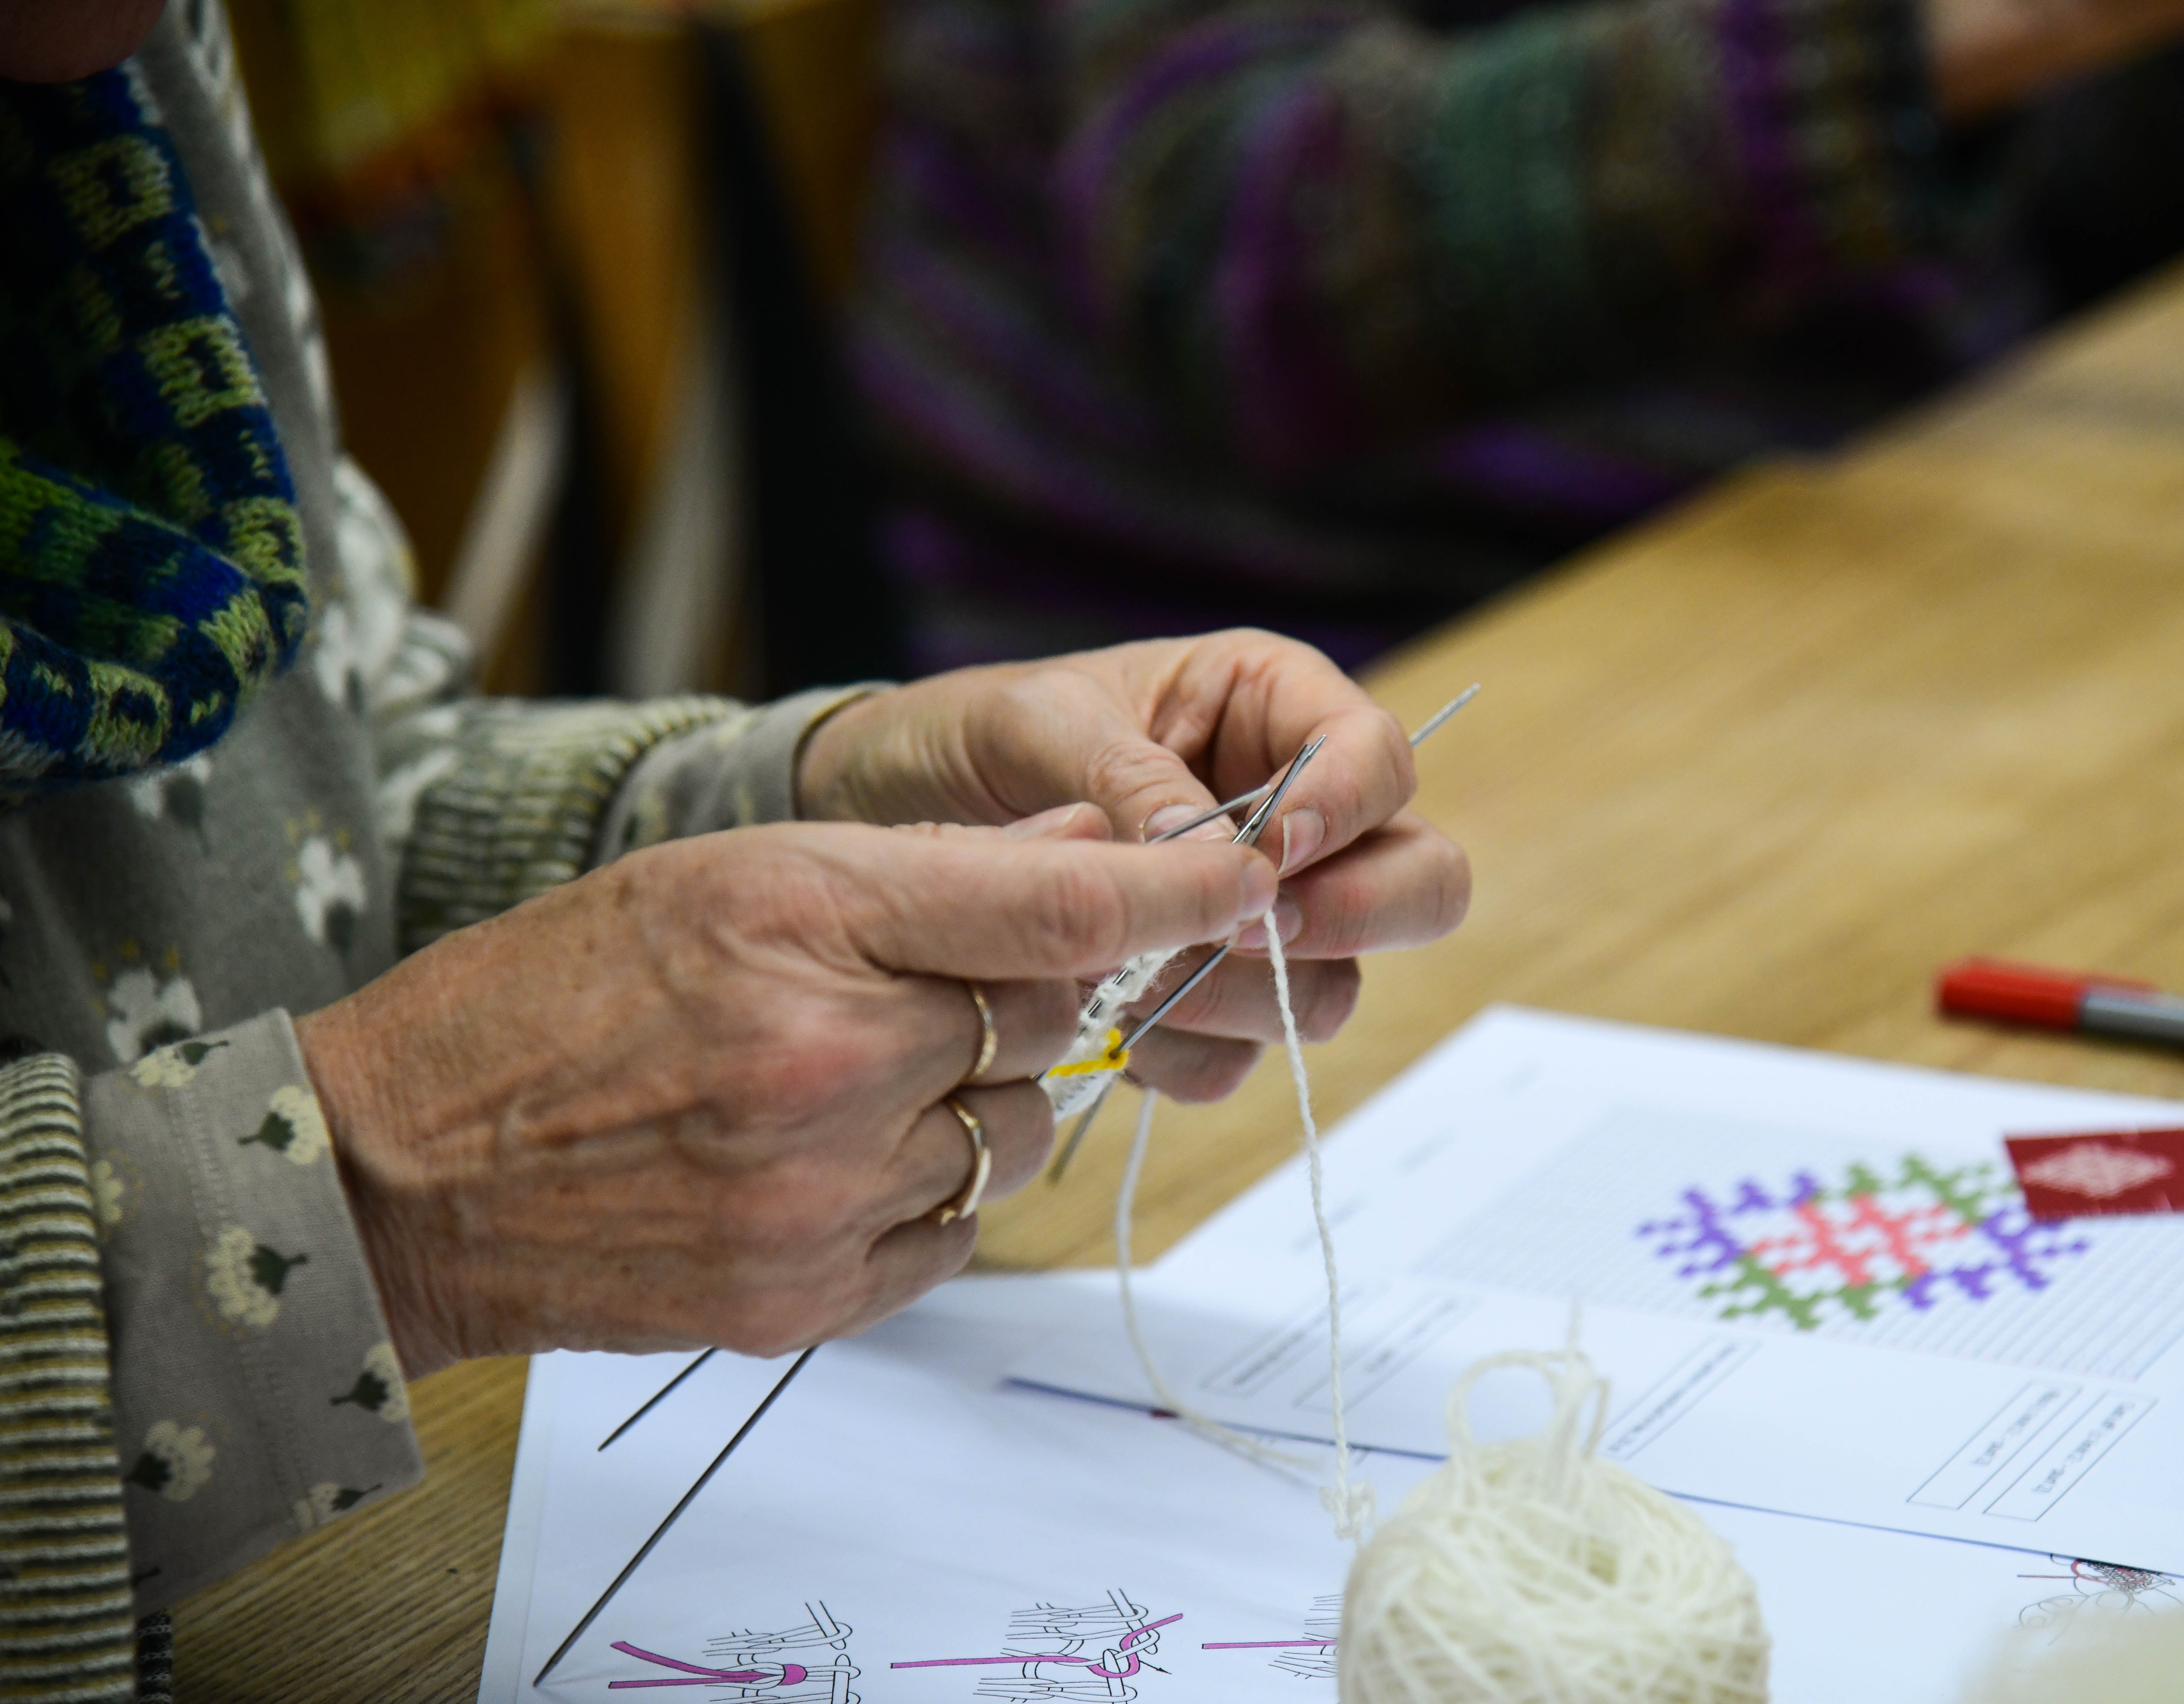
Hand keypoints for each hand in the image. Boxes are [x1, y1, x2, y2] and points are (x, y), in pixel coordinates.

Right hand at [297, 822, 1275, 1376]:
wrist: (405, 1171)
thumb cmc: (556, 1000)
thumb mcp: (726, 876)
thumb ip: (920, 868)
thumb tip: (1094, 843)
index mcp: (804, 926)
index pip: (1061, 909)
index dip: (1177, 887)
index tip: (1251, 874)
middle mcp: (832, 1063)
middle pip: (1050, 1021)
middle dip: (1017, 997)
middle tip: (914, 989)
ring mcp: (824, 1192)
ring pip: (1012, 1131)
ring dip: (965, 1100)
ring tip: (837, 1082)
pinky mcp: (812, 1294)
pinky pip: (954, 1227)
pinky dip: (919, 1191)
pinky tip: (817, 1163)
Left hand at [794, 632, 1472, 1100]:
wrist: (882, 819)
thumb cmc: (964, 737)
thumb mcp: (1035, 724)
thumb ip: (1131, 780)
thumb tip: (1211, 854)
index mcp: (1271, 709)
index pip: (1381, 761)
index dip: (1348, 811)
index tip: (1269, 853)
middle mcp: (1291, 821)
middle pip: (1417, 882)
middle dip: (1351, 917)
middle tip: (1250, 930)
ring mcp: (1258, 923)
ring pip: (1333, 988)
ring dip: (1248, 996)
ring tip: (1139, 974)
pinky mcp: (1202, 1005)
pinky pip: (1239, 1059)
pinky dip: (1179, 1052)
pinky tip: (1104, 1018)